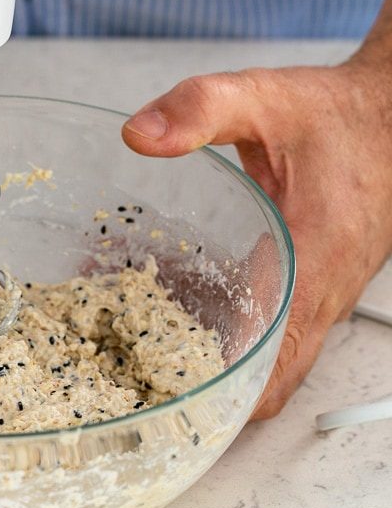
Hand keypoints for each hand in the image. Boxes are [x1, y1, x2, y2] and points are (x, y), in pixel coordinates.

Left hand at [122, 56, 391, 417]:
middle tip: (142, 390)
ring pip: (272, 359)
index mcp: (317, 260)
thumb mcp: (266, 98)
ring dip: (218, 366)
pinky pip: (274, 330)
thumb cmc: (338, 116)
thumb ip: (203, 109)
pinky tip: (176, 304)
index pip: (277, 362)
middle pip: (271, 380)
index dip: (229, 398)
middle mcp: (323, 292)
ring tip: (142, 353)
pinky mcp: (312, 284)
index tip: (172, 409)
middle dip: (210, 394)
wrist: (390, 118)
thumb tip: (141, 136)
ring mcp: (321, 294)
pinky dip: (232, 332)